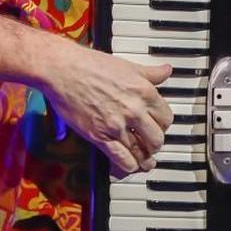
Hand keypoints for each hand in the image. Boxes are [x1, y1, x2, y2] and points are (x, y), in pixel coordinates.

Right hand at [42, 46, 173, 175]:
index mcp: (144, 91)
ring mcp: (117, 125)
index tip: (158, 127)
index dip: (163, 125)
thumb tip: (166, 70)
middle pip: (157, 138)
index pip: (166, 118)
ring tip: (144, 161)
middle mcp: (134, 110)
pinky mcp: (100, 136)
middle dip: (155, 143)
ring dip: (144, 159)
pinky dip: (128, 166)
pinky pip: (122, 160)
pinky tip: (129, 165)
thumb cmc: (91, 64)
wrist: (63, 70)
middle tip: (150, 144)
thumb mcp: (128, 65)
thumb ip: (150, 73)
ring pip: (142, 153)